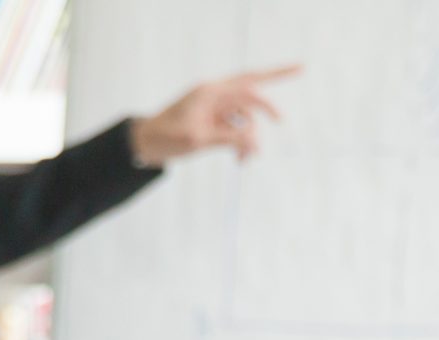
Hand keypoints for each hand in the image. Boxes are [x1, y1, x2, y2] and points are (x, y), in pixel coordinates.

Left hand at [130, 64, 302, 166]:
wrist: (146, 144)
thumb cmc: (167, 137)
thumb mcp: (199, 139)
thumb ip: (229, 137)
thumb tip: (256, 141)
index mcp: (210, 92)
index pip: (249, 83)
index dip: (275, 80)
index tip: (292, 94)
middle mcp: (215, 95)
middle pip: (252, 91)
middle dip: (271, 97)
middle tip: (291, 98)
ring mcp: (216, 107)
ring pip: (246, 119)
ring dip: (250, 139)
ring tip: (244, 161)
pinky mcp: (215, 119)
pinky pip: (238, 128)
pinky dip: (242, 143)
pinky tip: (239, 159)